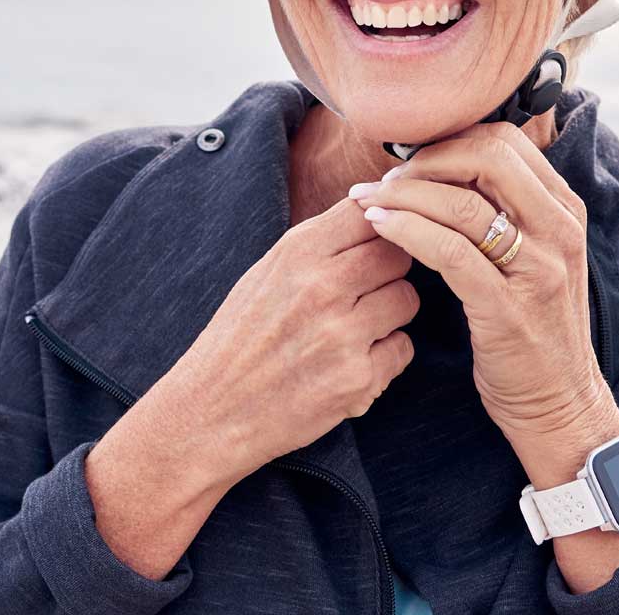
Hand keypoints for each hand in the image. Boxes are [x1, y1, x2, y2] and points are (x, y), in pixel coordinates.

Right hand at [169, 198, 417, 483]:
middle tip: (367, 289)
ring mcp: (342, 334)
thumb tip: (377, 207)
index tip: (375, 240)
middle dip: (390, 269)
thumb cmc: (241, 336)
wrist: (211, 412)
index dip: (381, 224)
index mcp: (297, 252)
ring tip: (357, 326)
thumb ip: (321, 241)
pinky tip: (353, 361)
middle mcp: (322, 287)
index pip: (369, 212)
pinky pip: (403, 348)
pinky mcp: (357, 379)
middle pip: (398, 253)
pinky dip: (386, 355)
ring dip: (391, 312)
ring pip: (407, 298)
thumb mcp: (269, 270)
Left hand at [349, 121, 618, 460]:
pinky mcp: (508, 308)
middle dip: (426, 160)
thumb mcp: (532, 254)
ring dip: (404, 194)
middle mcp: (559, 230)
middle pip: (487, 157)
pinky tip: (379, 226)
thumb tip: (442, 163)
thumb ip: (504, 208)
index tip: (409, 159)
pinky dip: (407, 230)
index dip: (449, 141)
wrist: (559, 403)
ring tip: (367, 201)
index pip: (505, 142)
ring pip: (462, 203)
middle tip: (386, 179)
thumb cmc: (530, 323)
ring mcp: (538, 269)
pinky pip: (450, 251)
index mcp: (564, 209)